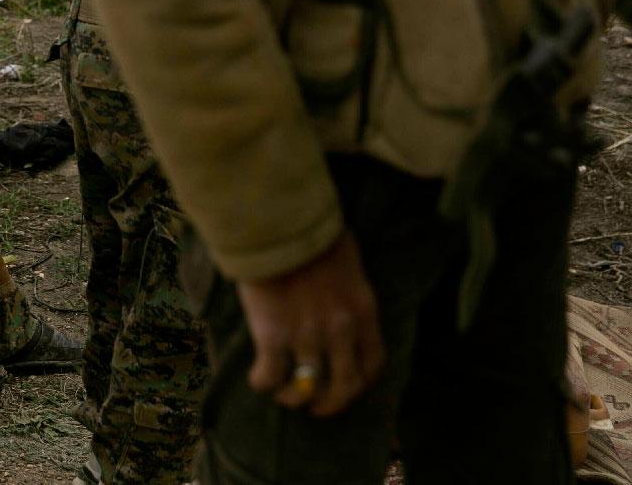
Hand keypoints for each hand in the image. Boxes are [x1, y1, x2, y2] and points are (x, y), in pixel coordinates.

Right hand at [234, 232, 383, 417]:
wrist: (277, 223)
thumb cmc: (309, 231)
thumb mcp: (346, 260)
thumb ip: (346, 287)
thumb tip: (335, 290)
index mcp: (362, 311)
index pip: (373, 362)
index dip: (361, 382)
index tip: (348, 386)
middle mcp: (340, 330)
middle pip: (344, 386)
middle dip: (330, 404)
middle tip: (316, 408)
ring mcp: (306, 335)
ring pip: (305, 388)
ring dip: (293, 397)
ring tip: (282, 394)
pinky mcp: (273, 335)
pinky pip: (270, 376)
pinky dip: (263, 382)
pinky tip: (258, 378)